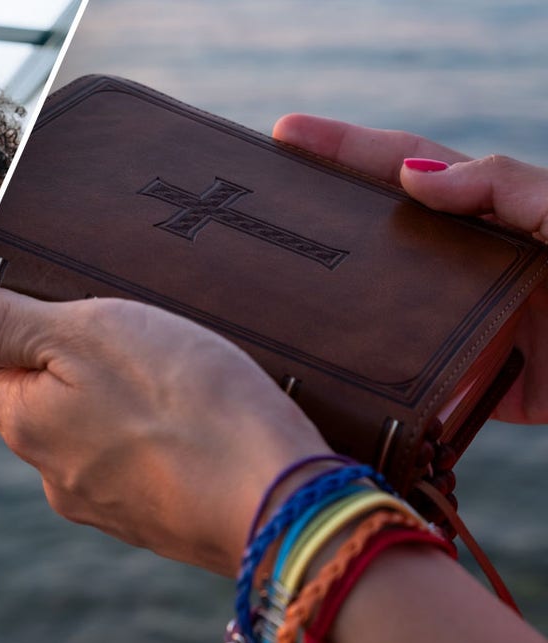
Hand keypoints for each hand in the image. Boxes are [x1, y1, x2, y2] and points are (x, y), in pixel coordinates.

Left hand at [0, 286, 328, 574]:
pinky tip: (184, 417)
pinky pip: (128, 462)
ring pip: (79, 434)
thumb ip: (11, 324)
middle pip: (23, 403)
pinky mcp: (152, 519)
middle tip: (101, 325)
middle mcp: (51, 473)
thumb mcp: (90, 334)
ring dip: (100, 399)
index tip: (15, 302)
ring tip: (156, 369)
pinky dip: (141, 434)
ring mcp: (103, 504)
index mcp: (24, 422)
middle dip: (47, 361)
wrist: (278, 505)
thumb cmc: (186, 406)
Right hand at [273, 113, 547, 423]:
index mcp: (491, 213)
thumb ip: (507, 187)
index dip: (345, 148)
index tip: (285, 134)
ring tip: (267, 295)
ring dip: (329, 308)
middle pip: (376, 237)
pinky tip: (329, 379)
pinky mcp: (481, 389)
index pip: (404, 167)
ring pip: (380, 313)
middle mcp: (467, 265)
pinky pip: (413, 389)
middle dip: (315, 221)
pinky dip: (373, 388)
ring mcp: (467, 325)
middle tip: (253, 211)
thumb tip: (416, 176)